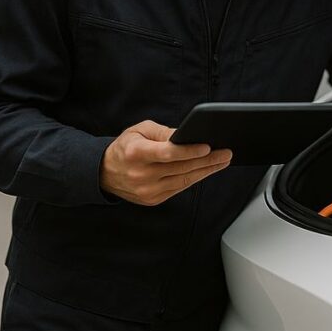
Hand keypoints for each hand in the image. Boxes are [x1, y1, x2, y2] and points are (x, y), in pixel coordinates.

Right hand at [100, 120, 231, 205]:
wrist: (105, 173)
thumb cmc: (126, 147)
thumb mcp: (141, 130)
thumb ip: (164, 132)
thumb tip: (187, 136)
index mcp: (135, 153)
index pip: (167, 153)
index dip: (189, 151)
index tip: (208, 146)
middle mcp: (140, 174)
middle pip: (180, 168)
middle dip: (207, 160)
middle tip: (227, 152)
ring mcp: (146, 190)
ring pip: (184, 180)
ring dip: (207, 170)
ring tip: (223, 161)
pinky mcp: (152, 200)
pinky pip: (179, 188)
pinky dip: (195, 178)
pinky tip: (207, 170)